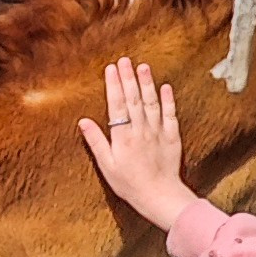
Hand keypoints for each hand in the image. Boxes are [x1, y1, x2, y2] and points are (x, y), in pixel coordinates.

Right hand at [78, 60, 195, 233]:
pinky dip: (168, 100)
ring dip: (147, 83)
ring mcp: (158, 132)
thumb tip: (83, 121)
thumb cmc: (129, 184)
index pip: (117, 105)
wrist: (159, 197)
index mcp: (123, 137)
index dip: (114, 85)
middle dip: (128, 77)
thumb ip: (96, 142)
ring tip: (142, 66)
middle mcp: (141, 130)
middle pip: (134, 99)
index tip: (111, 68)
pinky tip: (165, 87)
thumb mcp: (106, 166)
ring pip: (151, 103)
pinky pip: (170, 115)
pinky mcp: (172, 137)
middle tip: (124, 60)